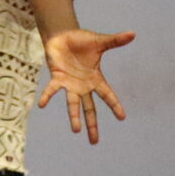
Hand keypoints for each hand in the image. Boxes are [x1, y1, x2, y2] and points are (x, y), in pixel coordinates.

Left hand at [37, 28, 133, 143]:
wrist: (63, 37)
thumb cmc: (82, 42)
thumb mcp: (100, 42)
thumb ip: (115, 41)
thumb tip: (133, 34)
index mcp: (95, 79)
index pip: (107, 95)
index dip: (114, 105)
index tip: (122, 117)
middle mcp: (83, 86)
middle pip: (89, 108)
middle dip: (92, 124)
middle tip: (94, 141)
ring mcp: (70, 84)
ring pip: (73, 104)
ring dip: (74, 117)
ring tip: (76, 131)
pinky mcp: (57, 78)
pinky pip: (52, 89)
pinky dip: (47, 96)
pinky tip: (41, 104)